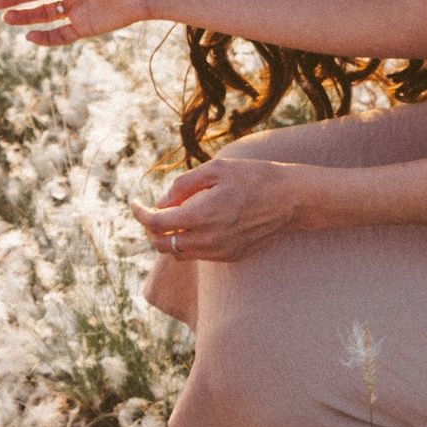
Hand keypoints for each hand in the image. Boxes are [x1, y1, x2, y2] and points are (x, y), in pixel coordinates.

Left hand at [130, 157, 303, 262]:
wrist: (291, 200)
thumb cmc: (253, 177)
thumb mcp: (216, 169)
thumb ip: (183, 185)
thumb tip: (161, 202)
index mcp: (203, 214)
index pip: (157, 223)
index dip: (139, 214)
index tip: (135, 203)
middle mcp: (209, 238)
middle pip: (162, 244)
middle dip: (152, 228)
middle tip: (154, 210)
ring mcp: (220, 251)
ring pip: (178, 254)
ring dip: (169, 238)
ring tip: (174, 217)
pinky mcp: (231, 257)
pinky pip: (198, 256)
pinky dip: (188, 243)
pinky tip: (196, 225)